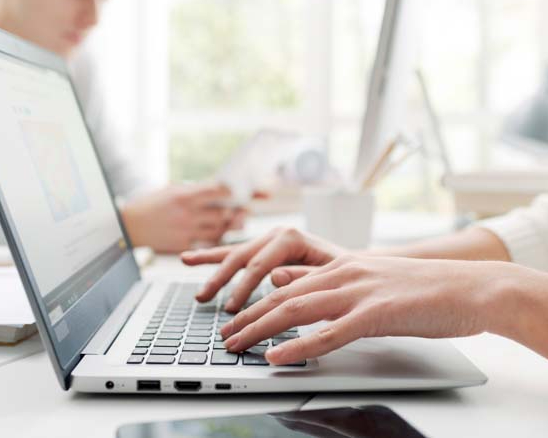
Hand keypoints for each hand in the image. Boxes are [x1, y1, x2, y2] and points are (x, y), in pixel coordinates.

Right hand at [120, 182, 236, 252]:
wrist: (128, 227)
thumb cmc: (149, 205)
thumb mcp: (170, 190)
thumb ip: (194, 190)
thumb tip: (218, 188)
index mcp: (183, 196)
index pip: (217, 191)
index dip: (232, 191)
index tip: (240, 191)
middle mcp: (186, 213)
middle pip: (223, 213)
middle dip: (236, 211)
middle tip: (245, 209)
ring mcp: (185, 231)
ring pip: (219, 230)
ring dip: (230, 226)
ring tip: (237, 221)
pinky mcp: (183, 245)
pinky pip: (208, 243)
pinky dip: (218, 238)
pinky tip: (221, 233)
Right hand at [181, 227, 346, 311]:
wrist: (357, 267)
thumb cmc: (347, 273)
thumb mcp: (331, 276)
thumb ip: (304, 275)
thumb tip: (273, 276)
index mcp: (291, 237)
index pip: (259, 265)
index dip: (243, 290)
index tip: (233, 311)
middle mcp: (276, 235)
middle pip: (241, 258)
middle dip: (222, 282)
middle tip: (208, 303)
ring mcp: (268, 240)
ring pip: (234, 255)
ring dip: (212, 271)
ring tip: (199, 291)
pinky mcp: (263, 249)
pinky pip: (233, 253)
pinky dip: (212, 257)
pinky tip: (190, 259)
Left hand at [221, 255, 512, 364]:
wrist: (474, 287)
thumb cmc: (427, 291)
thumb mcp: (374, 282)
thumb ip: (335, 285)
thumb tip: (295, 286)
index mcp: (343, 266)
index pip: (288, 283)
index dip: (255, 300)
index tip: (234, 316)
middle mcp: (344, 272)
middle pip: (282, 295)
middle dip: (247, 316)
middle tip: (223, 335)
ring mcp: (360, 291)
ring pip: (297, 309)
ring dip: (260, 329)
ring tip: (234, 345)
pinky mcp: (377, 313)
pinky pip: (330, 332)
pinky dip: (299, 346)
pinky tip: (277, 356)